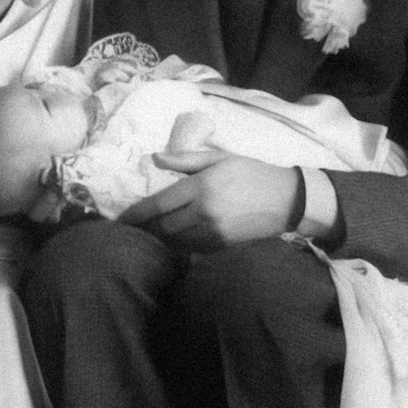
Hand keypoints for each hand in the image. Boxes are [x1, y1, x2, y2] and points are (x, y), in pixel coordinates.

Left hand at [120, 149, 300, 249]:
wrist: (287, 200)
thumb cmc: (252, 173)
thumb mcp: (220, 159)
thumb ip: (186, 160)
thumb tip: (155, 158)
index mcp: (201, 187)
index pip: (159, 204)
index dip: (136, 214)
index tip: (121, 219)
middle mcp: (204, 212)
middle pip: (163, 227)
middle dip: (144, 230)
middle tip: (130, 230)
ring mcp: (214, 232)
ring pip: (175, 241)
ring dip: (159, 240)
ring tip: (146, 236)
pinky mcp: (223, 246)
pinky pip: (191, 249)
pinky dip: (178, 246)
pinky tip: (171, 242)